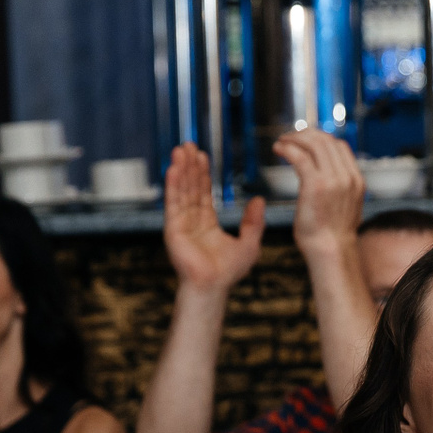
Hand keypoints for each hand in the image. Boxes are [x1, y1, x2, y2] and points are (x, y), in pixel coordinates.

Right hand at [163, 142, 266, 292]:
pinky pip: (172, 203)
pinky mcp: (172, 229)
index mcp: (206, 224)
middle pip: (190, 187)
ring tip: (180, 149)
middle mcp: (191, 221)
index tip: (202, 155)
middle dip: (190, 166)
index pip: (203, 192)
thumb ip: (254, 222)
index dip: (203, 174)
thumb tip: (259, 200)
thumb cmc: (228, 272)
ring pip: (181, 191)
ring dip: (180, 170)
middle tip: (188, 144)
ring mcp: (181, 224)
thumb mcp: (249, 243)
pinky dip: (173, 185)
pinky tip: (173, 169)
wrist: (212, 287)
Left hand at [275, 130, 364, 257]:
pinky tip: (279, 149)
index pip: (340, 147)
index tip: (305, 141)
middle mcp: (347, 176)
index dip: (320, 139)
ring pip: (314, 144)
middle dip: (305, 134)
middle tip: (289, 137)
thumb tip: (327, 179)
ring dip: (294, 138)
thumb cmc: (331, 236)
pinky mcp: (315, 185)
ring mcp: (333, 179)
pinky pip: (300, 157)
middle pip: (326, 140)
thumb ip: (338, 190)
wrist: (331, 252)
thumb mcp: (344, 207)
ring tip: (281, 142)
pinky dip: (288, 148)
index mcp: (356, 180)